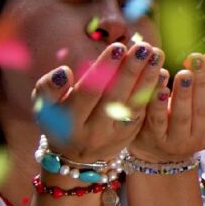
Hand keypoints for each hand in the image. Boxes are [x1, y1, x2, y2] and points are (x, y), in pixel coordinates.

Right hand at [31, 41, 162, 162]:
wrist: (76, 157)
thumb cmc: (58, 120)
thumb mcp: (43, 106)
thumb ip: (48, 88)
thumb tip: (65, 72)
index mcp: (70, 122)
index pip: (89, 92)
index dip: (104, 70)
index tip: (118, 47)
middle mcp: (94, 131)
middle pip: (115, 97)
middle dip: (130, 71)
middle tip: (143, 48)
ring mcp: (115, 136)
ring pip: (133, 105)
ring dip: (147, 79)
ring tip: (156, 55)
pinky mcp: (130, 136)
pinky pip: (144, 113)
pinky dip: (153, 93)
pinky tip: (161, 72)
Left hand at [129, 51, 204, 162]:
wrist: (160, 149)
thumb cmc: (190, 121)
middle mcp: (201, 138)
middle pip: (204, 109)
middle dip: (203, 82)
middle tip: (198, 58)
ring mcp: (178, 141)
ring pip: (183, 116)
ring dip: (184, 94)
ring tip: (184, 73)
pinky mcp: (156, 139)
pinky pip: (158, 121)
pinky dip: (160, 104)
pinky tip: (160, 89)